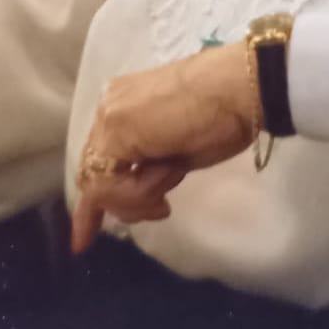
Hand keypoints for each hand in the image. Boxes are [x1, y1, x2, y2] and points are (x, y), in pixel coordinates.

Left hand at [72, 41, 254, 252]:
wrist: (242, 87)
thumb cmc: (225, 115)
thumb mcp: (177, 151)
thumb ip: (149, 165)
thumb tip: (139, 192)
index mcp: (125, 104)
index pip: (98, 158)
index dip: (97, 200)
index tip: (86, 241)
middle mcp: (110, 105)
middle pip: (94, 174)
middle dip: (124, 204)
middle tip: (163, 208)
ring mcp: (110, 115)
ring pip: (100, 182)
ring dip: (138, 197)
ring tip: (175, 180)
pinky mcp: (115, 128)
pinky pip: (110, 183)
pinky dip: (139, 192)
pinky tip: (170, 172)